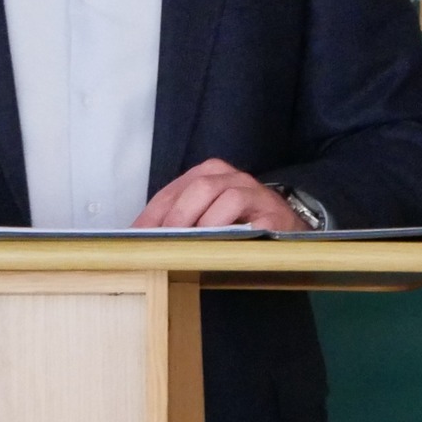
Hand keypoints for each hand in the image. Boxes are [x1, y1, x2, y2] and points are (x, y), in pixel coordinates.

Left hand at [132, 158, 302, 230]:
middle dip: (177, 217)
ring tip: (189, 247)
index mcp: (207, 174)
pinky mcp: (273, 213)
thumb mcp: (204, 216)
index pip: (171, 192)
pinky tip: (220, 248)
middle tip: (162, 244)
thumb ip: (177, 222)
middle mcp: (230, 177)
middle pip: (199, 187)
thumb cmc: (237, 222)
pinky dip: (232, 231)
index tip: (135, 238)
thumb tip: (140, 240)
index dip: (151, 216)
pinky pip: (251, 219)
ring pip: (225, 197)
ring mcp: (253, 193)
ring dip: (204, 224)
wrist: (287, 226)